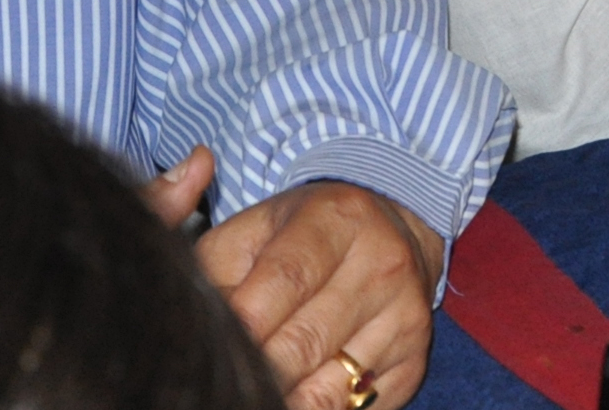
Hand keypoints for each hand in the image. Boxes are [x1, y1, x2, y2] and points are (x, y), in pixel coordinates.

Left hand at [168, 150, 443, 409]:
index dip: (242, 326)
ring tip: (255, 392)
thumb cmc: (300, 237)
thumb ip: (213, 270)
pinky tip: (295, 396)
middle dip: (255, 372)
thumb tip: (192, 327)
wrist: (393, 232)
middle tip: (225, 382)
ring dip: (283, 399)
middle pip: (302, 345)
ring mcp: (405, 315)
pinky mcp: (415, 360)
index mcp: (338, 218)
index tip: (212, 351)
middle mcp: (382, 263)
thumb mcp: (253, 231)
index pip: (284, 280)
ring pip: (328, 390)